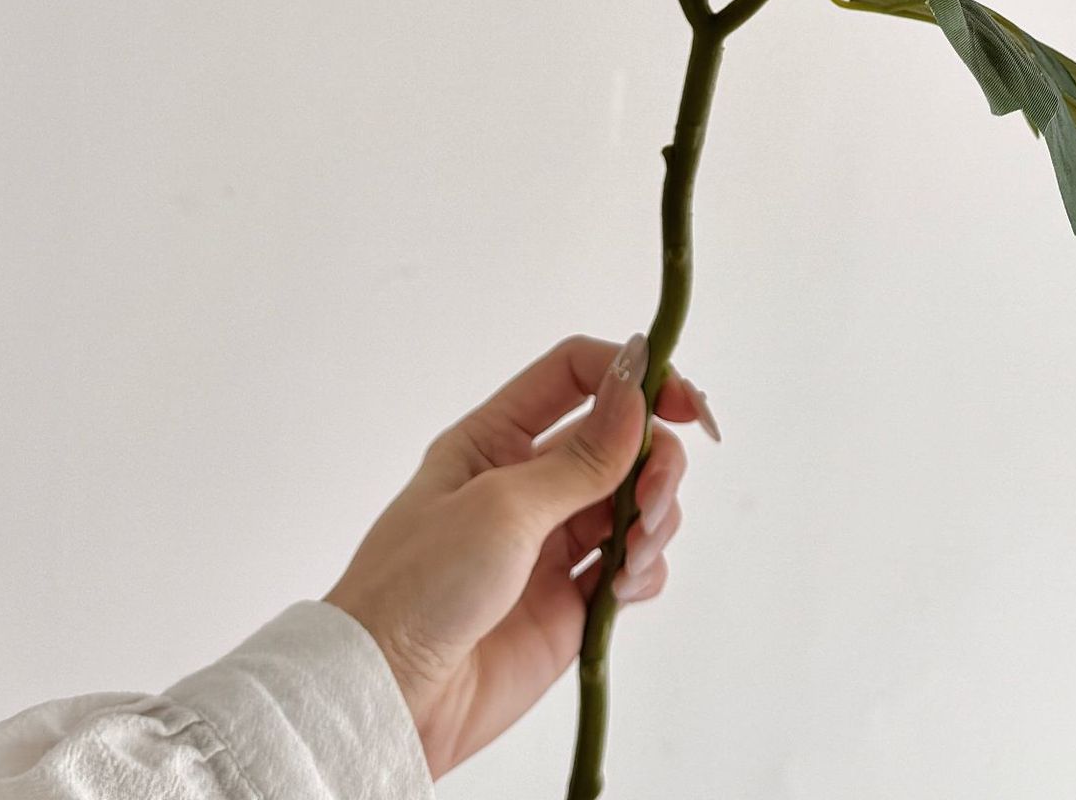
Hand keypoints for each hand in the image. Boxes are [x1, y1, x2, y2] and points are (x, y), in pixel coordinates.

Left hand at [325, 333, 713, 776]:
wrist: (391, 700)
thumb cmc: (421, 586)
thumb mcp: (502, 506)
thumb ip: (582, 456)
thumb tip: (639, 388)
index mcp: (496, 439)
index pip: (576, 376)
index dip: (633, 376)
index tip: (685, 402)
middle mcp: (529, 482)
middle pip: (621, 440)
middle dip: (656, 459)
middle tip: (656, 495)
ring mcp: (552, 543)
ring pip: (635, 502)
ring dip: (655, 517)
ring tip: (634, 554)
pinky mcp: (571, 602)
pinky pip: (632, 569)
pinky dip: (645, 570)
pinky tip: (624, 589)